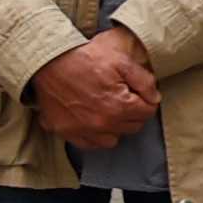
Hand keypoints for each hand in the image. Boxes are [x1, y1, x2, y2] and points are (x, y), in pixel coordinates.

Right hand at [26, 29, 160, 148]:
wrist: (48, 60)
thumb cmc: (84, 58)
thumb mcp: (121, 60)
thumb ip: (144, 81)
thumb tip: (154, 98)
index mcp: (120, 106)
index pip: (147, 112)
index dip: (145, 99)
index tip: (136, 91)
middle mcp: (102, 124)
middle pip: (132, 127)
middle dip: (131, 113)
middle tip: (122, 97)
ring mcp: (83, 130)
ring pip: (112, 139)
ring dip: (114, 127)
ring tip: (107, 110)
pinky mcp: (65, 131)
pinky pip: (88, 144)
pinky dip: (93, 135)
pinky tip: (91, 120)